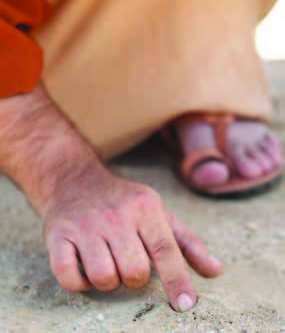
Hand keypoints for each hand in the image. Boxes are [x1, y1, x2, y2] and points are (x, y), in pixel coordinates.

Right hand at [44, 169, 221, 311]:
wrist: (75, 180)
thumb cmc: (123, 201)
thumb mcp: (157, 211)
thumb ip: (187, 242)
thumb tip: (216, 271)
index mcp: (145, 208)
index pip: (166, 250)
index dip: (178, 280)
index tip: (185, 305)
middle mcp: (116, 215)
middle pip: (134, 271)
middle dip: (134, 278)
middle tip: (127, 262)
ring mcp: (86, 224)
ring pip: (104, 277)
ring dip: (107, 280)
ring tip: (106, 262)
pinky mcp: (58, 234)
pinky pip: (69, 276)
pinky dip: (79, 282)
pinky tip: (84, 268)